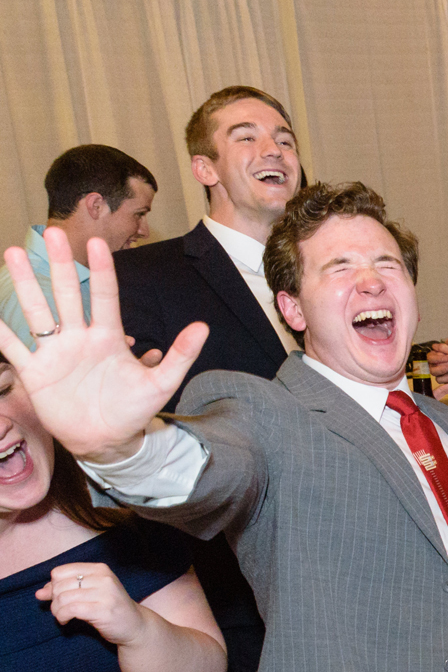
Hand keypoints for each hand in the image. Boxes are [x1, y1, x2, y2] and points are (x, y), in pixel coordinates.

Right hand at [0, 229, 205, 462]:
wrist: (108, 440)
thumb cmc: (134, 409)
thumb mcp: (161, 383)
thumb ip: (181, 355)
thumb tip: (203, 326)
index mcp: (108, 336)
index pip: (105, 296)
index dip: (102, 270)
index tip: (96, 242)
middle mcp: (79, 337)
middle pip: (67, 294)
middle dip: (60, 264)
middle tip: (51, 231)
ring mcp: (55, 352)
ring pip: (37, 311)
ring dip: (26, 285)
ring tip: (13, 253)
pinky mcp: (35, 372)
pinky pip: (13, 347)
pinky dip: (0, 333)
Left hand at [37, 561, 149, 645]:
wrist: (135, 626)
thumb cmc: (109, 608)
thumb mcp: (88, 593)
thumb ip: (64, 589)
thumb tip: (39, 593)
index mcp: (100, 569)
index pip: (60, 571)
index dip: (53, 586)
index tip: (58, 598)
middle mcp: (104, 578)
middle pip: (60, 585)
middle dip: (54, 600)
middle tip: (60, 610)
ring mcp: (106, 593)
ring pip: (64, 598)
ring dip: (57, 611)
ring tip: (62, 616)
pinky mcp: (104, 610)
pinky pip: (71, 609)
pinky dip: (62, 616)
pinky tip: (66, 621)